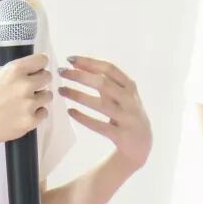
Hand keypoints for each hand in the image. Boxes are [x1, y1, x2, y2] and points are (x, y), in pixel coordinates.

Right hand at [0, 53, 52, 149]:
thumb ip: (5, 71)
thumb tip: (17, 72)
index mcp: (14, 70)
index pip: (41, 60)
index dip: (39, 65)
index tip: (36, 69)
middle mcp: (25, 85)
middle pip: (47, 77)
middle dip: (40, 81)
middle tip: (30, 88)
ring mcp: (30, 104)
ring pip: (47, 96)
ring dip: (39, 98)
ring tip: (25, 103)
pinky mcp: (31, 121)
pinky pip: (43, 113)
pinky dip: (36, 114)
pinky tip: (23, 114)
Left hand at [57, 56, 151, 170]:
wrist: (142, 144)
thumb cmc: (126, 114)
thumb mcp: (121, 95)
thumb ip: (105, 82)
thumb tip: (78, 66)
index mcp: (130, 87)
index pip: (109, 69)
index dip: (90, 63)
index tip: (70, 59)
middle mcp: (130, 101)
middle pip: (103, 84)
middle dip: (80, 76)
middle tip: (61, 72)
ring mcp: (127, 118)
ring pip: (101, 104)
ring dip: (78, 95)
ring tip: (61, 90)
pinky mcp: (122, 135)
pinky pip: (100, 125)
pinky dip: (84, 118)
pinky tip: (70, 111)